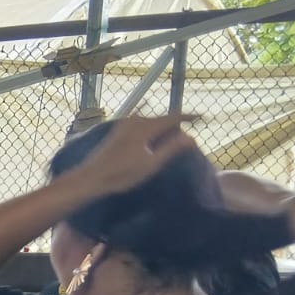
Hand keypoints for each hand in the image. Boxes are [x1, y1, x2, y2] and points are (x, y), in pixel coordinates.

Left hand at [61, 114, 198, 198]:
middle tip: (183, 143)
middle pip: (162, 119)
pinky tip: (151, 142)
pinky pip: (141, 125)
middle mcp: (135, 120)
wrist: (91, 177)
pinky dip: (150, 131)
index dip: (189, 117)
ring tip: (168, 144)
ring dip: (161, 130)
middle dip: (174, 127)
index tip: (202, 118)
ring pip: (151, 122)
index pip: (173, 117)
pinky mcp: (118, 131)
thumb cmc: (122, 174)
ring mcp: (124, 124)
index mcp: (145, 126)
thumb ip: (171, 149)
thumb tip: (191, 138)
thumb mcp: (151, 164)